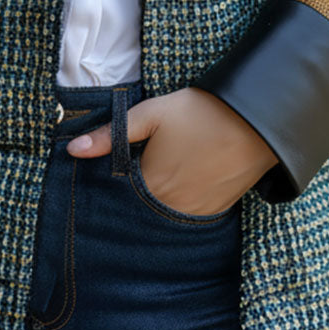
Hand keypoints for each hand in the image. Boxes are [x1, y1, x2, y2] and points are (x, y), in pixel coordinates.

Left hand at [66, 86, 278, 213]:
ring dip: (154, 202)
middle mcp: (169, 207)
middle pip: (138, 209)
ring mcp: (194, 212)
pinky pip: (186, 215)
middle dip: (130, 196)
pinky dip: (178, 204)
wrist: (256, 123)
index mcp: (149, 184)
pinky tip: (181, 182)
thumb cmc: (201, 114)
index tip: (107, 171)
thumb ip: (112, 135)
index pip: (116, 195)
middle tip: (134, 175)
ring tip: (159, 175)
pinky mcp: (215, 212)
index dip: (109, 183)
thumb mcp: (152, 115)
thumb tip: (72, 150)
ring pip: (162, 214)